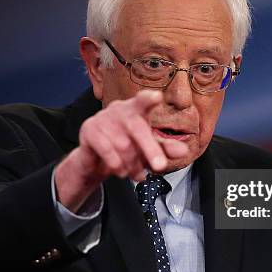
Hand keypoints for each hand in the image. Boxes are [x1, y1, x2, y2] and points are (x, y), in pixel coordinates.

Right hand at [54, 90, 188, 212]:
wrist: (96, 160)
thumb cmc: (127, 147)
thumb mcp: (149, 149)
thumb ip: (165, 148)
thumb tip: (183, 150)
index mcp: (136, 109)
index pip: (143, 101)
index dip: (149, 99)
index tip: (157, 97)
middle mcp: (119, 110)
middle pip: (138, 128)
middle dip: (150, 149)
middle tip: (161, 167)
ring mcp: (102, 118)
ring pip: (123, 145)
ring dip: (132, 164)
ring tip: (136, 174)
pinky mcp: (89, 129)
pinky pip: (106, 150)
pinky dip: (116, 165)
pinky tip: (120, 171)